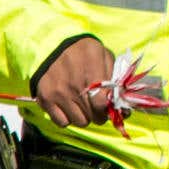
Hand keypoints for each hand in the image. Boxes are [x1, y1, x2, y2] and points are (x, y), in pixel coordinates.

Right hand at [31, 34, 158, 126]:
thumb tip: (123, 104)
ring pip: (80, 122)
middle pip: (93, 116)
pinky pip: (62, 122)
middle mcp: (74, 83)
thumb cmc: (84, 53)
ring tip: (82, 104)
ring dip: (84, 116)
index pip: (102, 103)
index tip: (111, 107)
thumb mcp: (103, 55)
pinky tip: (69, 106)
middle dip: (99, 114)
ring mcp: (58, 93)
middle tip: (97, 105)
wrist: (52, 46)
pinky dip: (67, 118)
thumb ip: (115, 77)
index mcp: (92, 69)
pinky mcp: (45, 99)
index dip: (110, 109)